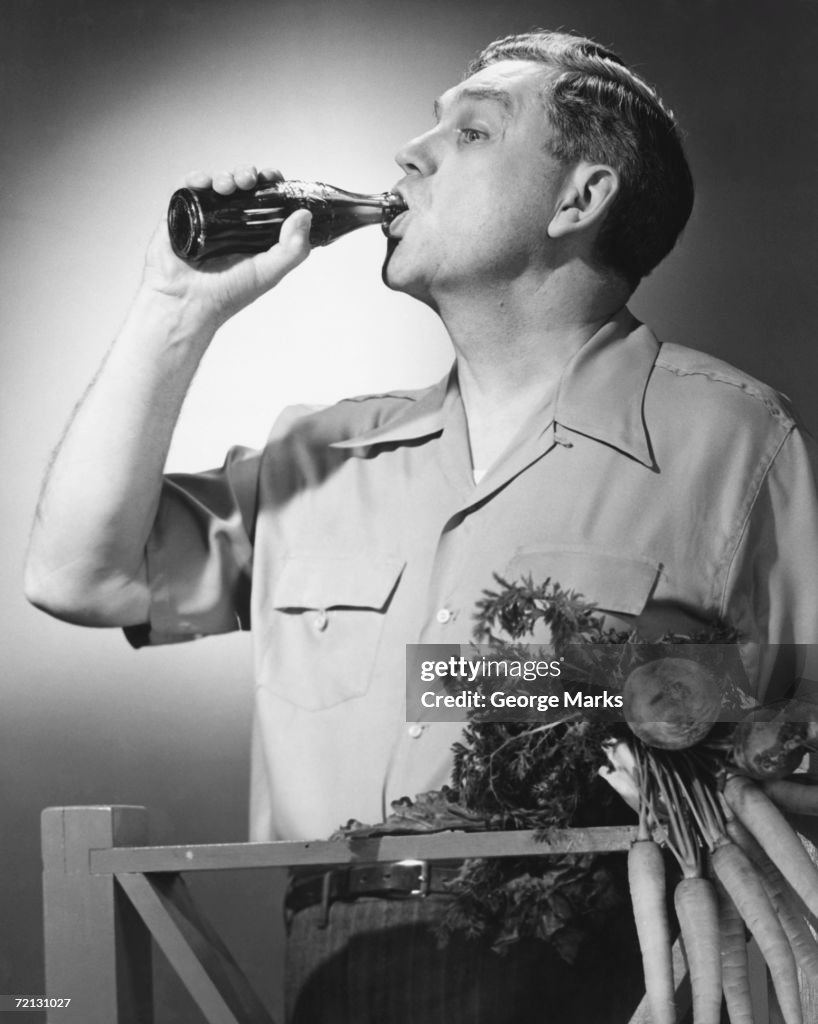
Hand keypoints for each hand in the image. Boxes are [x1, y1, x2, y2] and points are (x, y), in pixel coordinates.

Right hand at [140, 165, 312, 329]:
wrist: (187, 303)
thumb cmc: (226, 294)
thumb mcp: (269, 273)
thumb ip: (293, 249)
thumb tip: (305, 216)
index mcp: (253, 235)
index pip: (266, 201)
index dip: (272, 186)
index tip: (274, 178)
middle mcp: (230, 224)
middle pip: (242, 187)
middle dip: (248, 176)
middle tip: (250, 181)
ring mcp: (204, 218)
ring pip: (217, 184)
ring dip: (226, 176)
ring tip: (228, 186)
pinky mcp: (180, 215)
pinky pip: (187, 188)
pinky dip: (196, 179)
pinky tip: (204, 183)